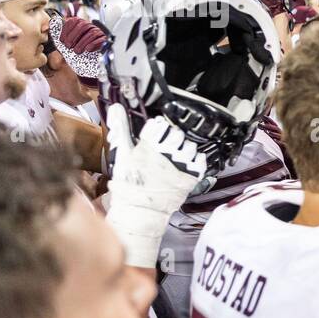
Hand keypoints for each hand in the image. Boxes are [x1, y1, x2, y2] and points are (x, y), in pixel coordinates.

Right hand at [104, 105, 208, 267]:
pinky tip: (185, 164)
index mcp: (149, 146)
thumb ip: (120, 128)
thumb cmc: (129, 184)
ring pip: (190, 144)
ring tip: (175, 157)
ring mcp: (181, 165)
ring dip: (184, 148)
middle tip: (165, 148)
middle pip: (176, 133)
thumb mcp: (121, 153)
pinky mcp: (192, 176)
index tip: (155, 134)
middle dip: (171, 138)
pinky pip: (201, 159)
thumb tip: (116, 108)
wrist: (140, 210)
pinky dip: (196, 159)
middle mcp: (167, 153)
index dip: (157, 129)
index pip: (160, 124)